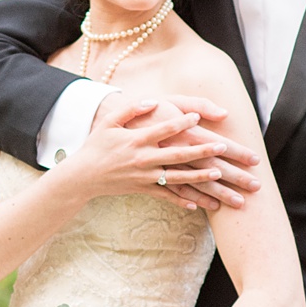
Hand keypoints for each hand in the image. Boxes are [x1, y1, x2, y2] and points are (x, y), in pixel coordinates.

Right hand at [73, 94, 260, 212]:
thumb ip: (131, 109)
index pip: (163, 130)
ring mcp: (144, 177)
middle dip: (201, 151)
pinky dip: (181, 201)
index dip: (181, 123)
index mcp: (136, 140)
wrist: (83, 176)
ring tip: (218, 174)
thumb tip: (152, 101)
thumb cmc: (97, 145)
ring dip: (199, 177)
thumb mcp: (110, 123)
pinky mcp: (143, 190)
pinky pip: (166, 197)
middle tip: (222, 147)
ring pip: (177, 178)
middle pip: (177, 155)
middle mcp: (143, 159)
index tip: (197, 117)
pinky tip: (199, 205)